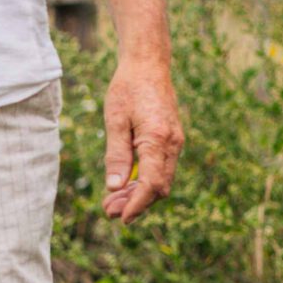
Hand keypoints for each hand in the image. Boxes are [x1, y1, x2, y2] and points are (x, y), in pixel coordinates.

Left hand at [102, 56, 182, 223]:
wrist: (148, 64)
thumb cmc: (128, 88)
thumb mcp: (115, 120)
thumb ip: (116, 155)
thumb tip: (114, 187)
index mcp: (159, 139)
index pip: (152, 184)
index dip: (137, 205)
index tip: (120, 218)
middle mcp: (173, 144)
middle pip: (159, 187)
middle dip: (136, 204)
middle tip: (108, 212)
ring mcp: (175, 142)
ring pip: (161, 179)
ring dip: (139, 194)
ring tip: (112, 202)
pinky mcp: (171, 140)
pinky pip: (161, 168)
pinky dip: (144, 180)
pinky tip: (125, 185)